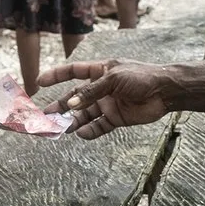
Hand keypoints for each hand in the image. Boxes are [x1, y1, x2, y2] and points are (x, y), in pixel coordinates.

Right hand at [35, 59, 174, 139]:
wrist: (165, 92)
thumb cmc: (141, 77)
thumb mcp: (113, 80)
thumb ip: (91, 92)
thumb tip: (71, 103)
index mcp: (100, 72)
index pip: (73, 72)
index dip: (56, 75)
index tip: (39, 82)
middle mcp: (101, 89)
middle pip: (75, 97)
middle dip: (60, 106)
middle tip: (45, 115)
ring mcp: (107, 104)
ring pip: (84, 114)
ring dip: (72, 121)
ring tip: (60, 128)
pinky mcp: (116, 118)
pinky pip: (98, 126)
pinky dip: (89, 131)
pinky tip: (81, 133)